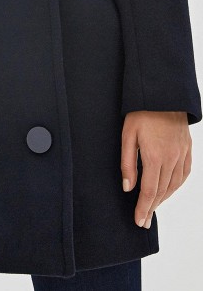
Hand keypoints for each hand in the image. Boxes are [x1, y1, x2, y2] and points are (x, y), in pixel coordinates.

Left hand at [121, 110, 191, 228]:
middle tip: (144, 221)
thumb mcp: (128, 135)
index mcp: (155, 156)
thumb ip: (127, 163)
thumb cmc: (142, 112)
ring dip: (163, 199)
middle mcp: (171, 159)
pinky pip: (184, 174)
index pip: (149, 191)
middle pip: (162, 191)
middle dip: (152, 208)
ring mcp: (181, 155)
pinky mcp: (187, 149)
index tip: (139, 221)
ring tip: (153, 208)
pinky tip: (169, 190)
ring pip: (174, 185)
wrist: (163, 95)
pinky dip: (176, 186)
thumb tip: (128, 187)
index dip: (143, 208)